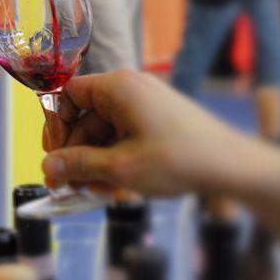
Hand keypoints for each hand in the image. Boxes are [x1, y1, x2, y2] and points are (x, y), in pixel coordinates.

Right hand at [41, 70, 252, 196]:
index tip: (53, 158)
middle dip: (75, 153)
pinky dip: (114, 158)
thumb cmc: (180, 159)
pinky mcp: (156, 120)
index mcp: (117, 87)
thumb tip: (47, 166)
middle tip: (67, 186)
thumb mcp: (121, 168)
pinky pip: (123, 136)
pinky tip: (113, 186)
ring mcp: (144, 104)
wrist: (232, 166)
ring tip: (94, 192)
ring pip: (104, 132)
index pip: (68, 95)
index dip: (56, 126)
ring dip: (94, 161)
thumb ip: (79, 165)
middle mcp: (129, 89)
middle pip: (84, 118)